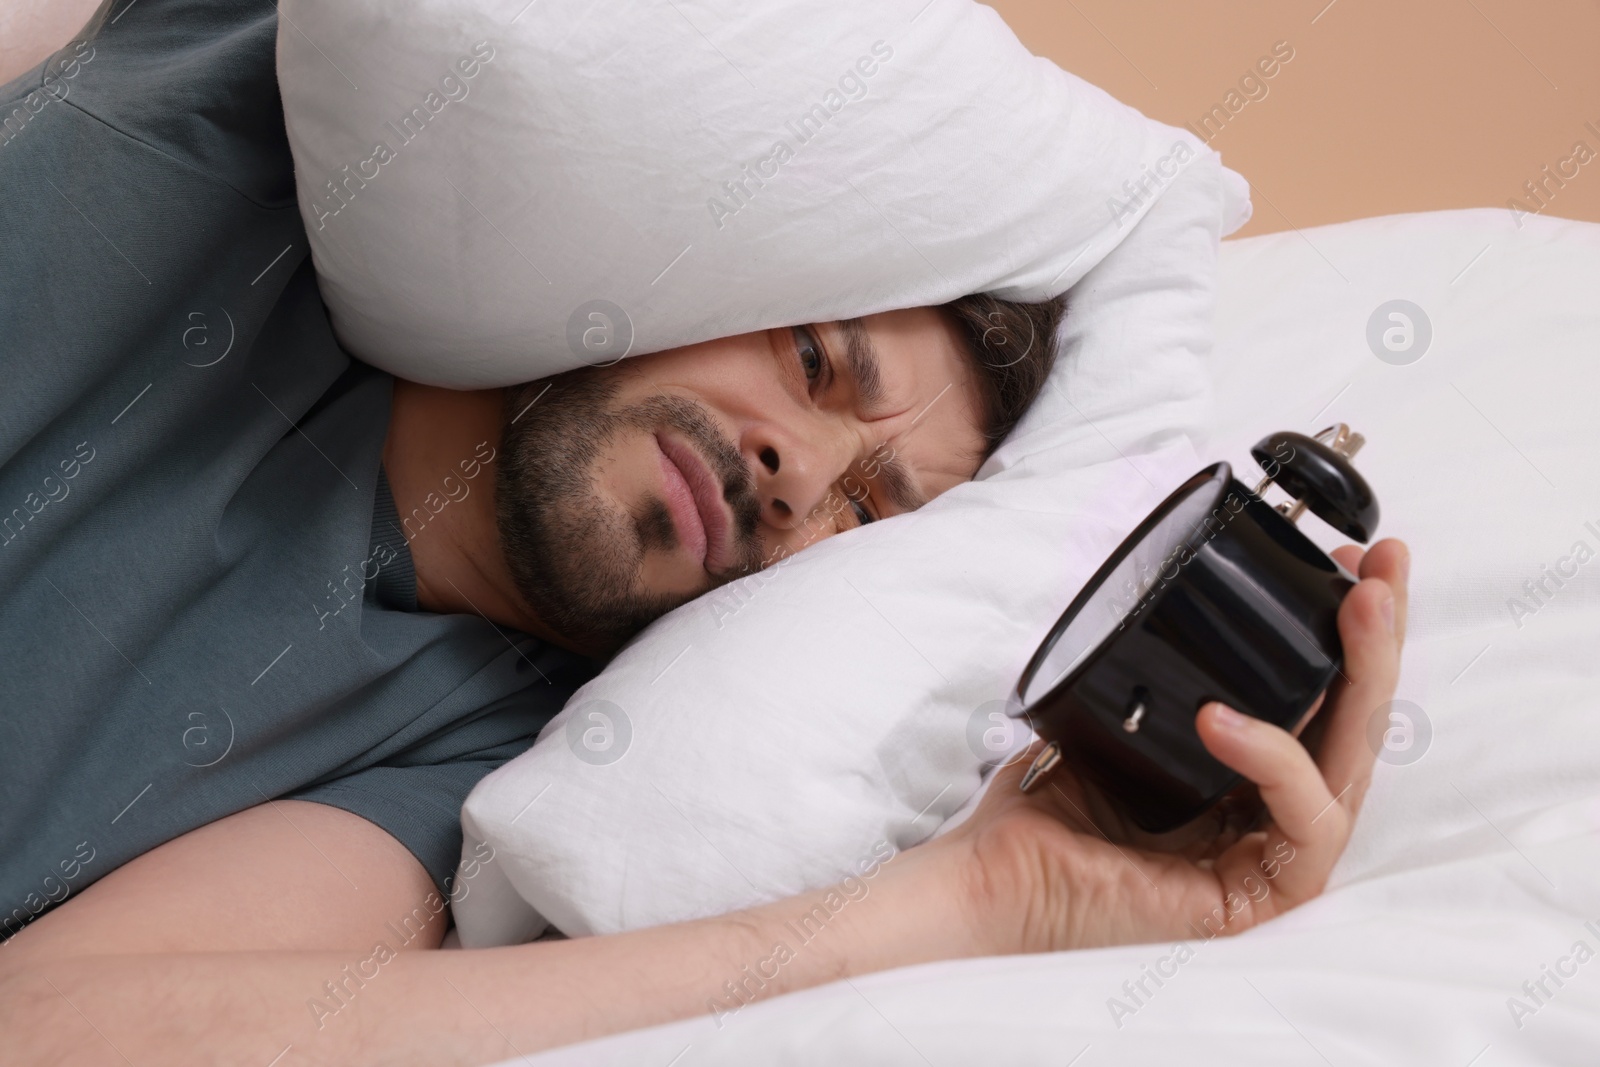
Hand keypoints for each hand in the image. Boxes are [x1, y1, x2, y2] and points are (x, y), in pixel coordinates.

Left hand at [944, 538, 1409, 954]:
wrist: (994, 881)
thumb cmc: (1039, 815)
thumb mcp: (1106, 715)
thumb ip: (1160, 673)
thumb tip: (1188, 600)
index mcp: (1237, 776)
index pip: (1315, 702)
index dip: (1340, 633)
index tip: (1350, 561)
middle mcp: (1264, 814)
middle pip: (1351, 726)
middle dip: (1378, 639)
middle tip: (1384, 568)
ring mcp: (1268, 856)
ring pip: (1349, 768)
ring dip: (1363, 679)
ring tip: (1356, 608)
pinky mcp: (1261, 897)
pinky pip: (1305, 823)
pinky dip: (1276, 761)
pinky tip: (1225, 720)